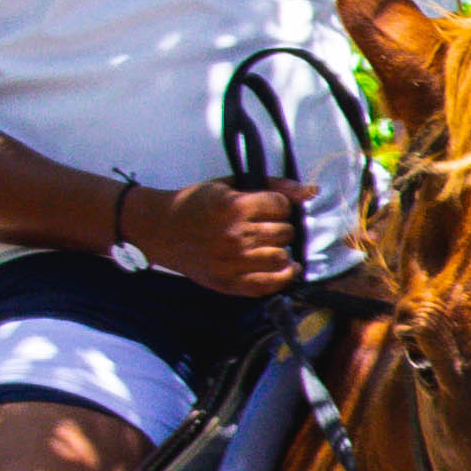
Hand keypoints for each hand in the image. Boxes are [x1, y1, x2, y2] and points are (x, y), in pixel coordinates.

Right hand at [128, 177, 308, 294]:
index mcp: (235, 206)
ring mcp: (232, 262)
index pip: (282, 206)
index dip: (278, 206)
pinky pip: (269, 285)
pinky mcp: (228, 283)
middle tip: (266, 228)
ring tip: (272, 247)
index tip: (269, 209)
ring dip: (282, 252)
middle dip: (280, 228)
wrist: (160, 229)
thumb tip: (310, 192)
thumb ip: (272, 186)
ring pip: (282, 258)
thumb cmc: (196, 204)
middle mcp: (235, 235)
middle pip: (285, 232)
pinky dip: (281, 278)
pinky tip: (283, 269)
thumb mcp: (229, 185)